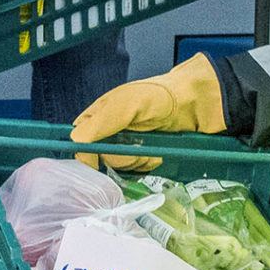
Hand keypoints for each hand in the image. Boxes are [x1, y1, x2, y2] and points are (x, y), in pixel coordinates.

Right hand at [69, 54, 224, 170]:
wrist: (191, 105)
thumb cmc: (158, 96)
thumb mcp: (125, 104)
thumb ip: (99, 122)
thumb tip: (77, 142)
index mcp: (96, 117)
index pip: (78, 144)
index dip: (86, 155)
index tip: (99, 160)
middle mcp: (106, 134)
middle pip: (99, 161)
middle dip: (121, 158)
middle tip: (137, 146)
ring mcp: (123, 148)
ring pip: (118, 169)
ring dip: (136, 162)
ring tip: (150, 147)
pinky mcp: (139, 159)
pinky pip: (134, 173)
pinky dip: (147, 166)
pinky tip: (156, 154)